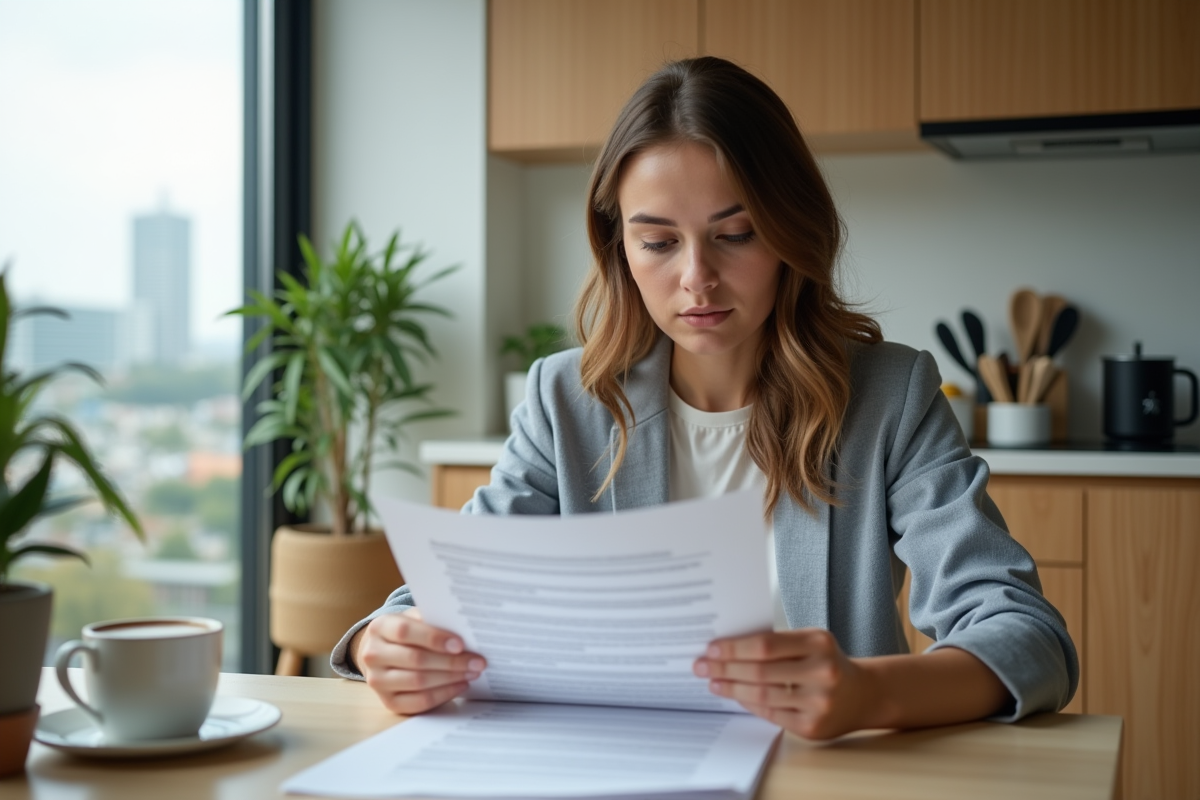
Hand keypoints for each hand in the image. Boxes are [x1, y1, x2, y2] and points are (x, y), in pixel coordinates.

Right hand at [353, 608, 486, 714]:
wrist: (382, 652)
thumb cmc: (407, 633)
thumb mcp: (414, 618)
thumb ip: (433, 620)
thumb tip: (465, 629)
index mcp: (379, 627)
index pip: (405, 632)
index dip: (434, 638)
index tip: (460, 644)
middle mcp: (373, 655)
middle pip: (415, 660)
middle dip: (451, 662)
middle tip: (477, 662)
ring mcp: (378, 681)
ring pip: (418, 682)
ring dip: (451, 678)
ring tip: (472, 673)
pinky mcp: (388, 702)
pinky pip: (419, 702)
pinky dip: (444, 694)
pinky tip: (460, 685)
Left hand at [694, 628, 879, 739]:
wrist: (863, 695)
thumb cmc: (827, 662)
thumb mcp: (811, 642)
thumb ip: (777, 642)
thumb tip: (728, 648)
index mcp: (818, 643)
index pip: (765, 645)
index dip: (734, 648)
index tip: (711, 649)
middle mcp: (821, 672)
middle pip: (759, 671)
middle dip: (725, 669)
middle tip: (701, 666)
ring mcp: (818, 702)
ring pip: (762, 695)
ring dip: (731, 688)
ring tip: (713, 682)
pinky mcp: (812, 726)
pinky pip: (770, 714)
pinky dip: (749, 704)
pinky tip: (735, 696)